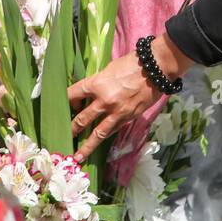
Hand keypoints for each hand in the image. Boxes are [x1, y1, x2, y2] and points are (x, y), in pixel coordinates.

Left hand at [67, 35, 193, 163]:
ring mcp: (116, 112)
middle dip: (72, 129)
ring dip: (86, 146)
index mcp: (96, 84)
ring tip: (77, 157)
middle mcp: (103, 100)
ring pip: (97, 133)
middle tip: (65, 136)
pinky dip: (105, 137)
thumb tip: (90, 91)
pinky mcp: (128, 118)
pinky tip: (99, 144)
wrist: (156, 68)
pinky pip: (113, 130)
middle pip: (82, 118)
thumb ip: (99, 82)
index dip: (67, 101)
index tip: (65, 106)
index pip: (73, 94)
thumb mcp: (109, 69)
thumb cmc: (132, 63)